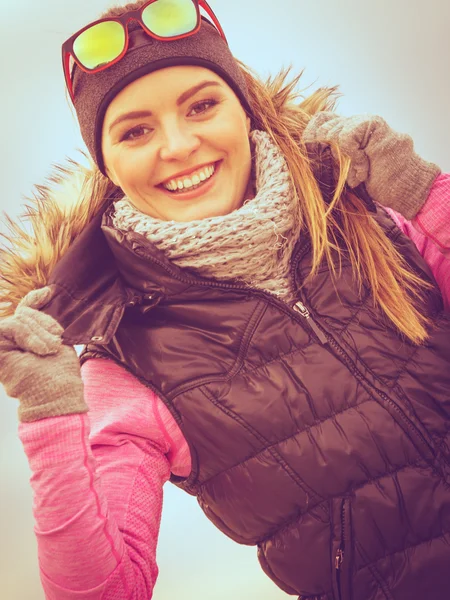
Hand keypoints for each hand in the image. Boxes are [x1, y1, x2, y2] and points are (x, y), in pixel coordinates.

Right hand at [0, 287, 88, 422]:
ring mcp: (3, 347)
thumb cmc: (61, 375)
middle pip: (23, 314)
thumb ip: (44, 323)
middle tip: (56, 342)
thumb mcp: (57, 340)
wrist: (57, 396)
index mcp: (27, 340)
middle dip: (42, 323)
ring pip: (17, 320)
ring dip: (38, 332)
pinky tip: (41, 349)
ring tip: (50, 349)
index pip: (24, 311)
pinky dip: (28, 335)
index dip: (33, 299)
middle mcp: (12, 343)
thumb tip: (44, 293)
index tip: (48, 292)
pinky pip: (9, 327)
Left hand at [303, 112, 440, 218]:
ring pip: (332, 133)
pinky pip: (346, 138)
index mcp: (346, 129)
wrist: (403, 188)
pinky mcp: (373, 125)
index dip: (310, 137)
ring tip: (356, 176)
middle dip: (323, 154)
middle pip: (322, 127)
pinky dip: (352, 159)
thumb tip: (303, 156)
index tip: (312, 159)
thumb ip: (327, 158)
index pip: (319, 121)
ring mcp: (364, 121)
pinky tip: (363, 172)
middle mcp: (354, 121)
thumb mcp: (341, 171)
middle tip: (338, 174)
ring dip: (340, 161)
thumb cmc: (372, 184)